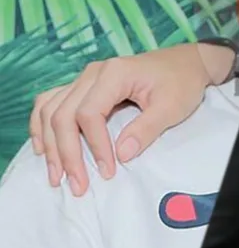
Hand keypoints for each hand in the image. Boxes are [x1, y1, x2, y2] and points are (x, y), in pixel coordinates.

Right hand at [29, 42, 234, 195]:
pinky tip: (43, 147)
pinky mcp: (85, 85)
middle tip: (76, 185)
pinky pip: (51, 102)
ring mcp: (86, 77)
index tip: (107, 171)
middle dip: (66, 153)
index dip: (94, 146)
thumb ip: (146, 129)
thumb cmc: (182, 82)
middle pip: (62, 114)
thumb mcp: (172, 107)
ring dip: (49, 144)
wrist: (188, 62)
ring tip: (56, 175)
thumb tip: (120, 155)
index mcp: (114, 74)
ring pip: (50, 109)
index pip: (89, 114)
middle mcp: (92, 73)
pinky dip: (42, 125)